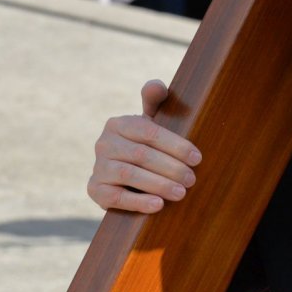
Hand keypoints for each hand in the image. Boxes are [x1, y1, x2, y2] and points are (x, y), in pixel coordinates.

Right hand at [88, 79, 201, 212]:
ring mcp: (97, 167)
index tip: (197, 158)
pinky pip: (116, 197)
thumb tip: (156, 85)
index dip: (175, 145)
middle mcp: (103, 143)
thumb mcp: (149, 123)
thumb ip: (155, 102)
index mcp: (118, 123)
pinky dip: (138, 202)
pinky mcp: (94, 190)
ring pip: (129, 175)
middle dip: (170, 168)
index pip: (149, 132)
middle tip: (192, 179)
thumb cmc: (144, 145)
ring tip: (181, 193)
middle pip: (141, 155)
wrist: (122, 178)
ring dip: (158, 184)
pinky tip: (158, 205)